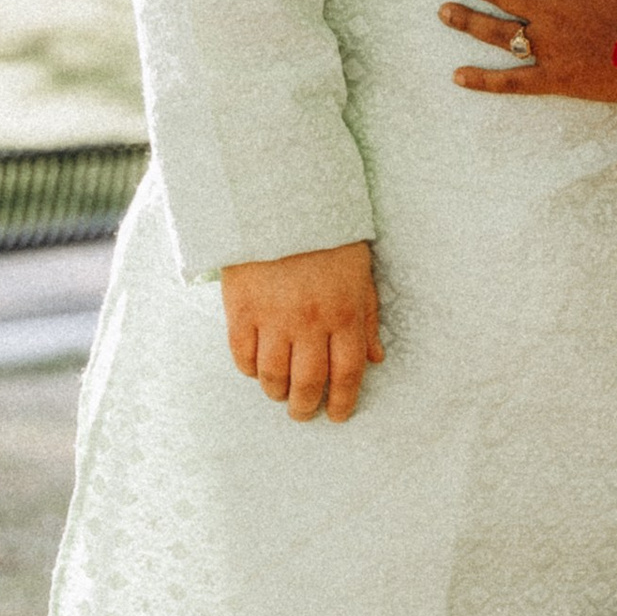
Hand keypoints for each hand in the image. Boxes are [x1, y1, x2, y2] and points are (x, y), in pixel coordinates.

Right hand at [220, 239, 384, 422]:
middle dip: (306, 406)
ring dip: (276, 393)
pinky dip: (249, 370)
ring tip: (278, 394)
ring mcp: (273, 317)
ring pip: (272, 376)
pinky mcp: (241, 309)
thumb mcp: (359, 274)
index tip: (336, 415)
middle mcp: (310, 322)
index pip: (346, 374)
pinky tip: (255, 369)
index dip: (341, 402)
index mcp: (344, 314)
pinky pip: (242, 355)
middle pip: (307, 382)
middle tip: (302, 412)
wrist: (278, 200)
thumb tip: (375, 358)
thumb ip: (367, 319)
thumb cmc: (326, 237)